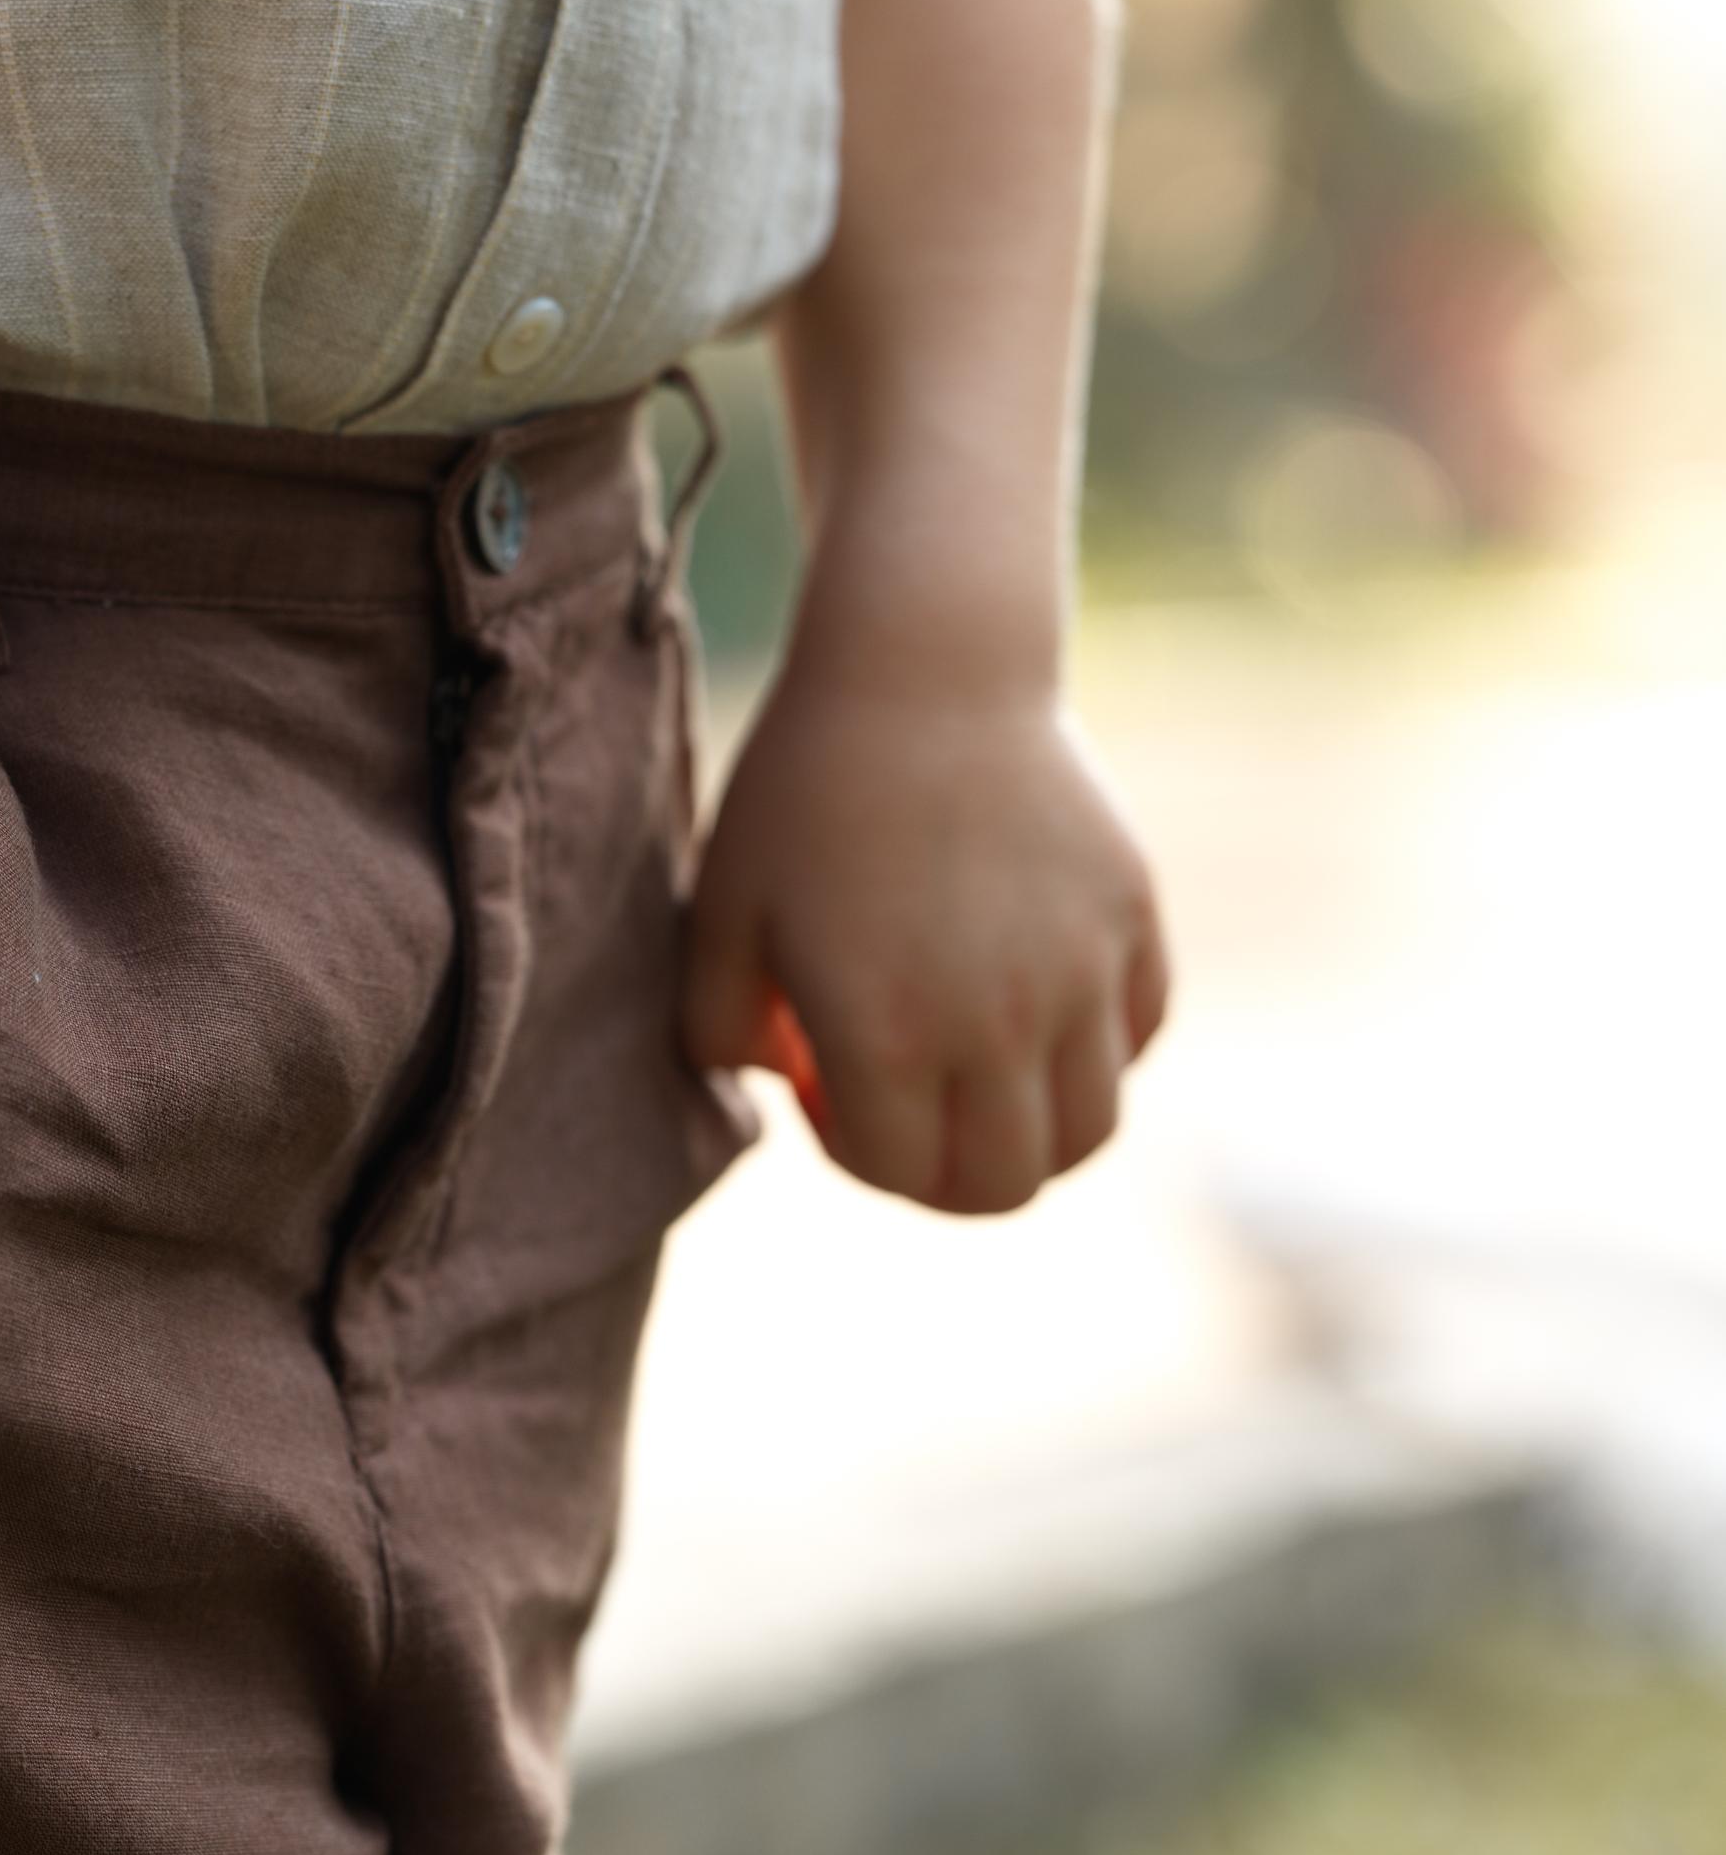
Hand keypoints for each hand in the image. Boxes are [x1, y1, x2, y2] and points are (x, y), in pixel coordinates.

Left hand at [680, 648, 1168, 1215]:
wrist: (923, 666)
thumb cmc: (803, 792)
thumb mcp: (717, 913)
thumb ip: (717, 1030)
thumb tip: (778, 1087)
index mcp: (890, 1033)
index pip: (902, 1174)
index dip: (853, 1151)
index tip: (824, 1081)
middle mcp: (1001, 1022)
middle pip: (1006, 1187)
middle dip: (943, 1173)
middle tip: (904, 1107)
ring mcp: (1084, 973)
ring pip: (1091, 1132)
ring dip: (1029, 1130)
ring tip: (976, 1069)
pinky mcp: (1135, 919)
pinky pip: (1138, 1038)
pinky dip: (1094, 1049)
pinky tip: (1031, 994)